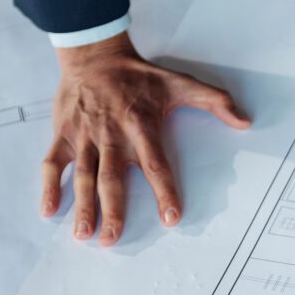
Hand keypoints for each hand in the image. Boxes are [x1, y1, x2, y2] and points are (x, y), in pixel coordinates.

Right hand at [48, 33, 249, 244]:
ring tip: (83, 234)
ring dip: (82, 206)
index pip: (155, 164)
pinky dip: (49, 186)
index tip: (170, 218)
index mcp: (141, 126)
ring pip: (82, 176)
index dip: (164, 191)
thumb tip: (244, 121)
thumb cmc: (138, 75)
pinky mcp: (63, 135)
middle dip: (112, 210)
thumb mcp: (179, 83)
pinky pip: (52, 163)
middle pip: (112, 178)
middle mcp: (111, 135)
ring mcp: (84, 136)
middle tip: (112, 240)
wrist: (94, 55)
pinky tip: (49, 210)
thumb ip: (214, 101)